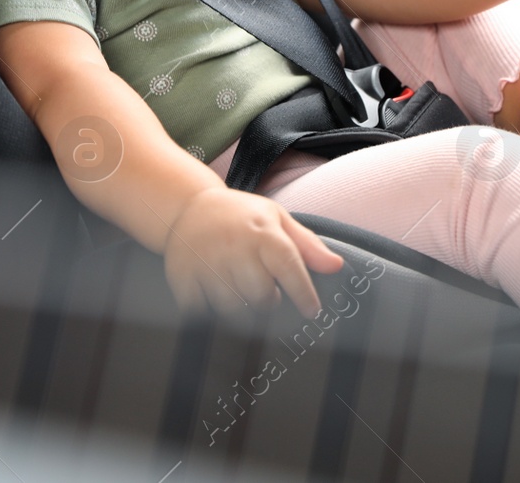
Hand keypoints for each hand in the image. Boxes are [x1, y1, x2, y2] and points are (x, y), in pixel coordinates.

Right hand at [162, 187, 344, 320]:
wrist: (188, 206)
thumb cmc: (240, 217)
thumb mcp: (277, 220)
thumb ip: (307, 245)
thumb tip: (336, 266)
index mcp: (262, 232)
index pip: (289, 268)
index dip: (303, 294)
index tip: (311, 311)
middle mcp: (235, 246)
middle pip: (261, 296)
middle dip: (268, 301)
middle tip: (264, 291)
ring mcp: (206, 262)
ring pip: (232, 307)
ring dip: (240, 307)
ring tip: (238, 288)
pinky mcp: (183, 277)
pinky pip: (202, 311)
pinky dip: (210, 311)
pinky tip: (213, 294)